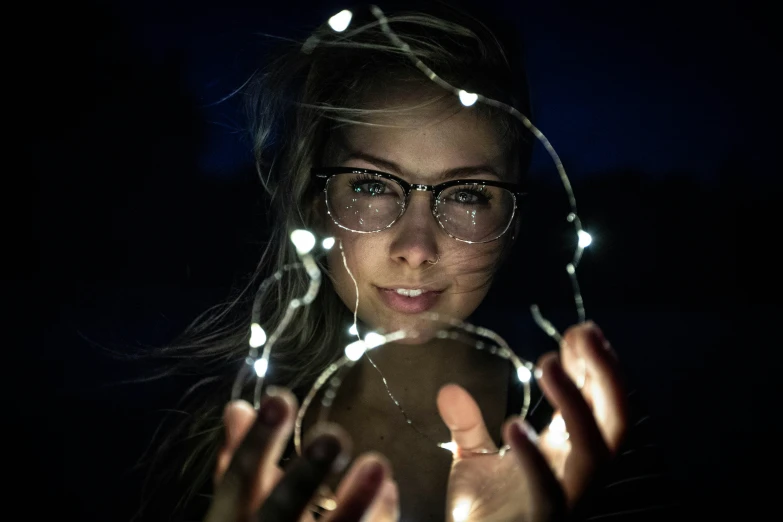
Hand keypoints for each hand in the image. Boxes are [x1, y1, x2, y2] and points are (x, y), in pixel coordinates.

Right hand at [206, 388, 398, 521]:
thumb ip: (241, 461)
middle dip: (304, 477)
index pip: (235, 484)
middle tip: (333, 435)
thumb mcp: (238, 505)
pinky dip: (375, 521)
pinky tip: (390, 492)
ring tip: (377, 461)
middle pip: (279, 513)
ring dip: (353, 503)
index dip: (256, 443)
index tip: (279, 398)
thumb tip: (239, 407)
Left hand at [438, 322, 627, 521]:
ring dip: (577, 403)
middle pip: (613, 422)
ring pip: (593, 451)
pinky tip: (514, 424)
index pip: (595, 404)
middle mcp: (575, 473)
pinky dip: (534, 457)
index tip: (579, 332)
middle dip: (606, 375)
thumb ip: (468, 424)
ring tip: (549, 362)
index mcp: (566, 454)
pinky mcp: (542, 520)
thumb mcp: (474, 459)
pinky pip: (548, 491)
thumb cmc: (484, 513)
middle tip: (586, 334)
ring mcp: (564, 498)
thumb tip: (449, 389)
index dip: (592, 368)